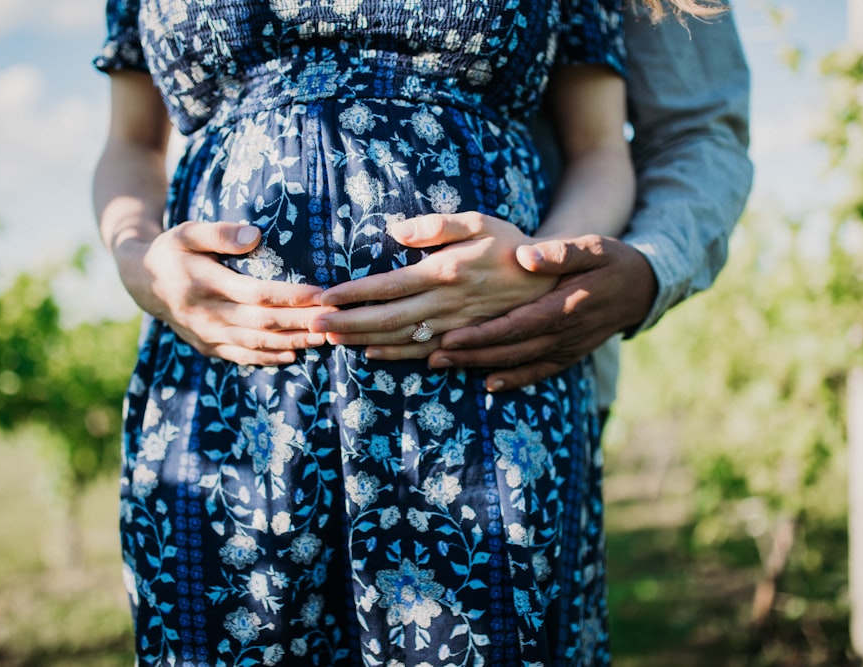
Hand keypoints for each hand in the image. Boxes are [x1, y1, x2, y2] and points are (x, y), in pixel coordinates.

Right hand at [116, 221, 334, 365]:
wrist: (141, 283)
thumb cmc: (172, 250)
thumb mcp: (186, 231)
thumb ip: (219, 232)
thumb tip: (255, 234)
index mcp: (204, 283)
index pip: (256, 293)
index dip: (290, 296)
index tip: (321, 294)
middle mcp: (206, 314)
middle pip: (262, 323)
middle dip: (301, 323)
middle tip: (334, 319)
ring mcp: (206, 335)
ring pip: (255, 343)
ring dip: (292, 342)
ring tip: (324, 338)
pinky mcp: (207, 347)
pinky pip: (241, 356)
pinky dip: (268, 358)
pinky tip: (294, 355)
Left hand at [308, 212, 558, 358]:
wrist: (552, 280)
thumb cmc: (510, 245)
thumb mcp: (480, 222)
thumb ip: (438, 225)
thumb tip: (397, 232)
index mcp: (445, 271)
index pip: (388, 285)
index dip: (353, 294)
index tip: (322, 297)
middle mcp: (446, 303)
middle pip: (386, 317)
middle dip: (346, 323)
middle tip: (310, 326)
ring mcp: (455, 326)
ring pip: (400, 338)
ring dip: (363, 340)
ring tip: (329, 340)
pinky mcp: (464, 340)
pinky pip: (423, 352)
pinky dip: (395, 356)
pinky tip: (370, 354)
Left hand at [431, 234, 657, 390]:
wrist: (642, 287)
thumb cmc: (610, 260)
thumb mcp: (592, 247)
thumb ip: (560, 252)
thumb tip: (525, 256)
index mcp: (565, 306)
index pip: (517, 325)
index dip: (484, 335)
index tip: (451, 338)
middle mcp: (565, 333)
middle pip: (511, 349)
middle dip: (470, 355)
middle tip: (431, 357)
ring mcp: (568, 348)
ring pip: (519, 363)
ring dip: (480, 367)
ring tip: (442, 367)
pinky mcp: (569, 355)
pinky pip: (539, 373)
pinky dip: (514, 381)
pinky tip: (490, 387)